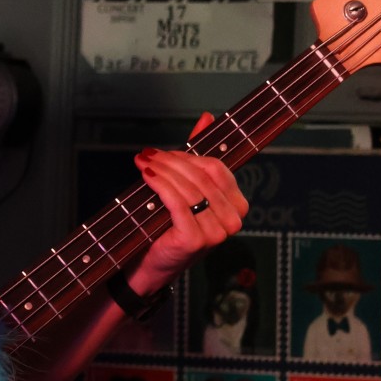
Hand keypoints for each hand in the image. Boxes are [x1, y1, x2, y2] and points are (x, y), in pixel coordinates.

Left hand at [129, 113, 247, 291]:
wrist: (152, 262)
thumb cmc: (170, 225)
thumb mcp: (187, 189)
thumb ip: (197, 156)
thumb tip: (207, 117)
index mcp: (237, 206)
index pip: (216, 169)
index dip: (188, 157)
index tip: (164, 152)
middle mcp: (233, 221)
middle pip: (202, 177)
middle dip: (172, 161)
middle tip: (149, 154)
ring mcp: (217, 233)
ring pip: (188, 188)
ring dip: (162, 170)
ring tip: (143, 161)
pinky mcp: (195, 240)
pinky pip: (177, 203)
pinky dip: (159, 184)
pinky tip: (146, 175)